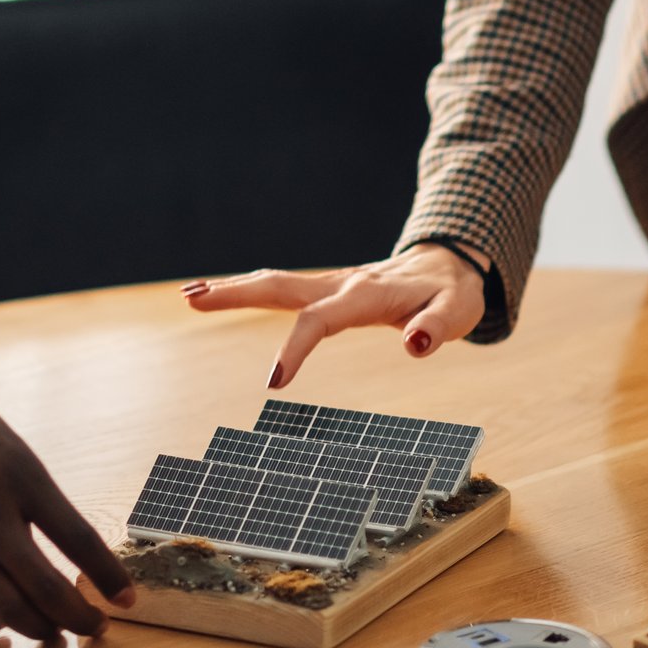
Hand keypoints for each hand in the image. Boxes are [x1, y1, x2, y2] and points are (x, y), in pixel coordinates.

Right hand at [0, 323, 134, 639]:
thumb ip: (17, 482)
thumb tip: (37, 527)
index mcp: (21, 471)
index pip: (82, 540)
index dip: (109, 577)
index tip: (126, 598)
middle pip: (52, 590)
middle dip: (82, 618)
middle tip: (96, 627)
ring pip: (10, 611)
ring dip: (38, 628)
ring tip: (51, 632)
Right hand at [182, 244, 489, 388]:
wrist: (446, 264)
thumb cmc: (452, 293)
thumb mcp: (458, 311)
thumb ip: (438, 327)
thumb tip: (414, 345)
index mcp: (367, 294)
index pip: (321, 320)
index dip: (296, 348)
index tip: (273, 383)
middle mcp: (341, 284)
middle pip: (281, 286)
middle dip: (237, 293)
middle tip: (193, 299)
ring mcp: (330, 284)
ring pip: (275, 283)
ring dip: (233, 288)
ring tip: (190, 295)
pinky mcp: (327, 289)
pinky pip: (282, 286)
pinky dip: (248, 288)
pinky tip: (219, 292)